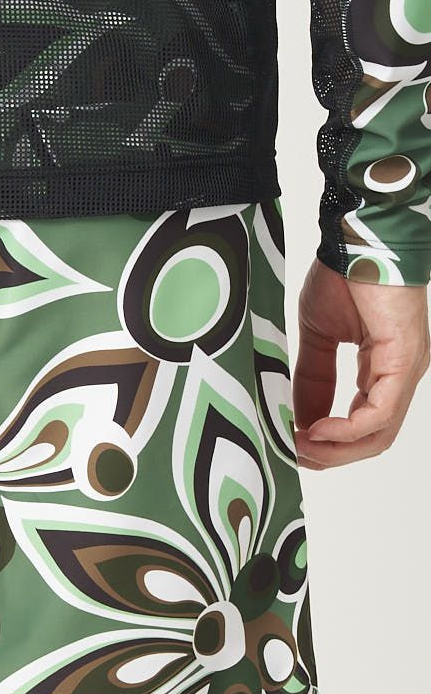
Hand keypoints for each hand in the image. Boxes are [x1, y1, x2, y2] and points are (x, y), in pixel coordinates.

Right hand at [293, 257, 429, 468]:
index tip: (288, 443)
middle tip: (291, 455)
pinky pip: (379, 414)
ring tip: (299, 446)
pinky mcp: (404, 362)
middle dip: (329, 455)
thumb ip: (311, 377)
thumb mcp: (316, 335)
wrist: (358, 238)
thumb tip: (296, 415)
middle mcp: (399, 375)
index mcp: (382, 369)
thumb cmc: (343, 275)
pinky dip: (347, 430)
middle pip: (371, 439)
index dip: (324, 442)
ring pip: (378, 435)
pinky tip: (316, 429)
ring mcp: (405, 370)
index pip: (360, 423)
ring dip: (335, 450)